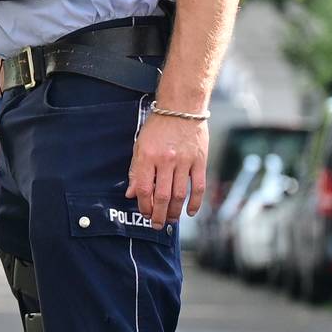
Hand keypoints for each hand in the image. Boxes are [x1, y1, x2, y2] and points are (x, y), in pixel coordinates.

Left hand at [127, 110, 206, 228]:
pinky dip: (195, 202)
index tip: (144, 213)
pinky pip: (198, 186)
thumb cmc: (159, 126)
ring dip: (174, 211)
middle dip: (158, 214)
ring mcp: (184, 161)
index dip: (143, 206)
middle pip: (162, 196)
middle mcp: (166, 160)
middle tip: (156, 224)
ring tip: (170, 219)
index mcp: (148, 156)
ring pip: (179, 195)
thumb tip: (132, 193)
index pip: (144, 189)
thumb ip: (136, 170)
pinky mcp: (200, 161)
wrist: (182, 107)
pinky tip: (190, 211)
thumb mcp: (140, 145)